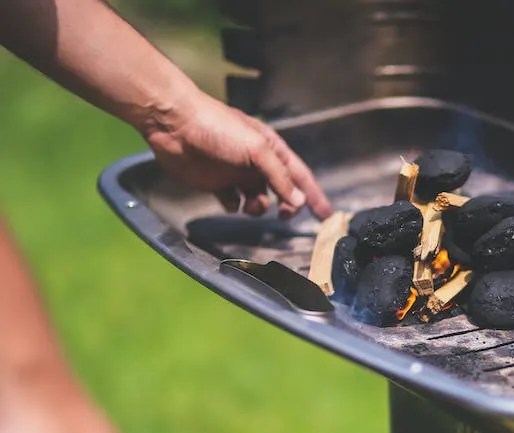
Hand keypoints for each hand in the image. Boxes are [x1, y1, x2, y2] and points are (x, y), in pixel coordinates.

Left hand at [143, 92, 331, 218]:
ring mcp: (237, 173)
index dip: (314, 196)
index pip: (301, 177)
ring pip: (258, 200)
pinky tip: (229, 201)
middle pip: (282, 191)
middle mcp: (257, 163)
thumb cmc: (219, 128)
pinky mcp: (216, 183)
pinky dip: (234, 206)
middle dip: (287, 206)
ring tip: (250, 205)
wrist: (175, 125)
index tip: (326, 216)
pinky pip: (233, 202)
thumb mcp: (257, 150)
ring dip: (259, 208)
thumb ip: (279, 177)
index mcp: (272, 150)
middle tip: (285, 216)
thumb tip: (298, 201)